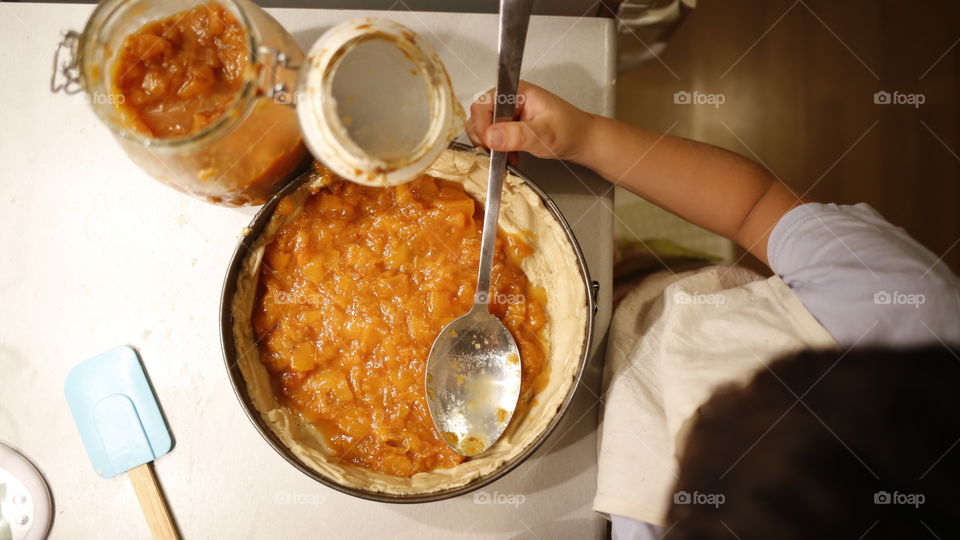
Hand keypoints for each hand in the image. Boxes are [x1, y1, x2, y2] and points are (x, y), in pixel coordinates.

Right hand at [466, 81, 594, 162]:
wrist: (582, 140)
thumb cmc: (569, 131)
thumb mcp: (544, 134)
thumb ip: (517, 135)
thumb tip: (490, 137)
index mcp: (515, 92)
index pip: (483, 104)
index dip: (482, 125)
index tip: (490, 144)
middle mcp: (509, 99)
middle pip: (479, 115)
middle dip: (485, 137)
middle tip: (497, 153)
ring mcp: (509, 112)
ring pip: (484, 127)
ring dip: (491, 145)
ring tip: (507, 156)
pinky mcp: (510, 124)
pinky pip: (493, 136)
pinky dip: (497, 149)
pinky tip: (511, 156)